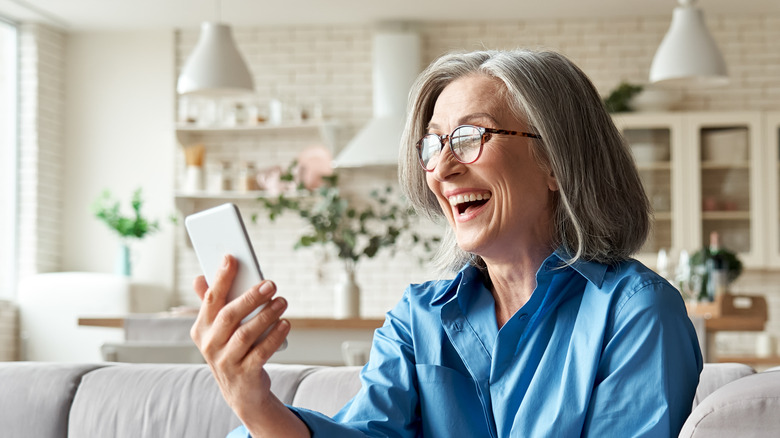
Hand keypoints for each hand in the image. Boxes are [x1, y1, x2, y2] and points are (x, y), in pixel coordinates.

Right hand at [190, 254, 297, 430]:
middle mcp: (209, 345)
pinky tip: (285, 323)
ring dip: (267, 315)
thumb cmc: (231, 350)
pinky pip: (261, 352)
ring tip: (282, 301)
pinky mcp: (244, 374)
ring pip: (246, 334)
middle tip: (271, 283)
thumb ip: (211, 304)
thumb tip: (199, 277)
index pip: (210, 299)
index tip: (232, 257)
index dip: (220, 278)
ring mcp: (225, 361)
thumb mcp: (217, 330)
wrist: (240, 391)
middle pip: (229, 315)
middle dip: (251, 297)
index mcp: (201, 329)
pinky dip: (274, 336)